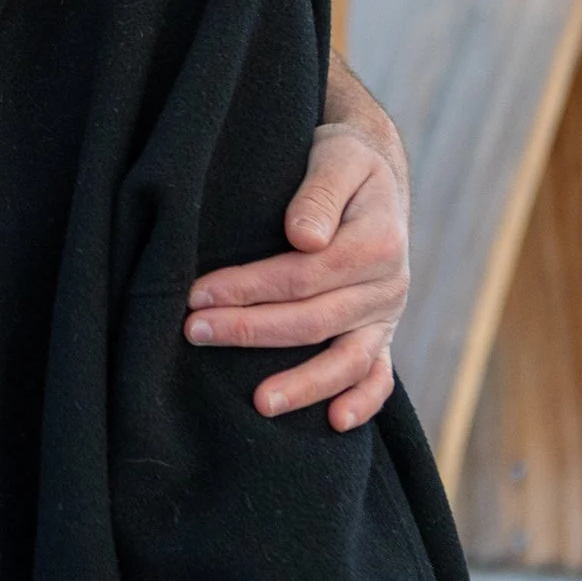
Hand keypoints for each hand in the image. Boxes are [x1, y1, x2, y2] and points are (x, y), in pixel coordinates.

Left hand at [183, 119, 407, 431]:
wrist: (374, 171)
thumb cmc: (342, 158)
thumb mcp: (336, 156)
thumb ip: (319, 193)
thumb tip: (303, 237)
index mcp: (376, 242)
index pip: (303, 275)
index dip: (249, 287)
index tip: (197, 294)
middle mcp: (387, 284)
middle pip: (314, 319)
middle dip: (251, 330)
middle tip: (194, 333)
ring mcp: (386, 313)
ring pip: (347, 360)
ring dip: (303, 384)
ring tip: (258, 404)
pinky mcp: (382, 330)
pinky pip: (379, 375)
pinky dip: (363, 401)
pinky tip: (335, 423)